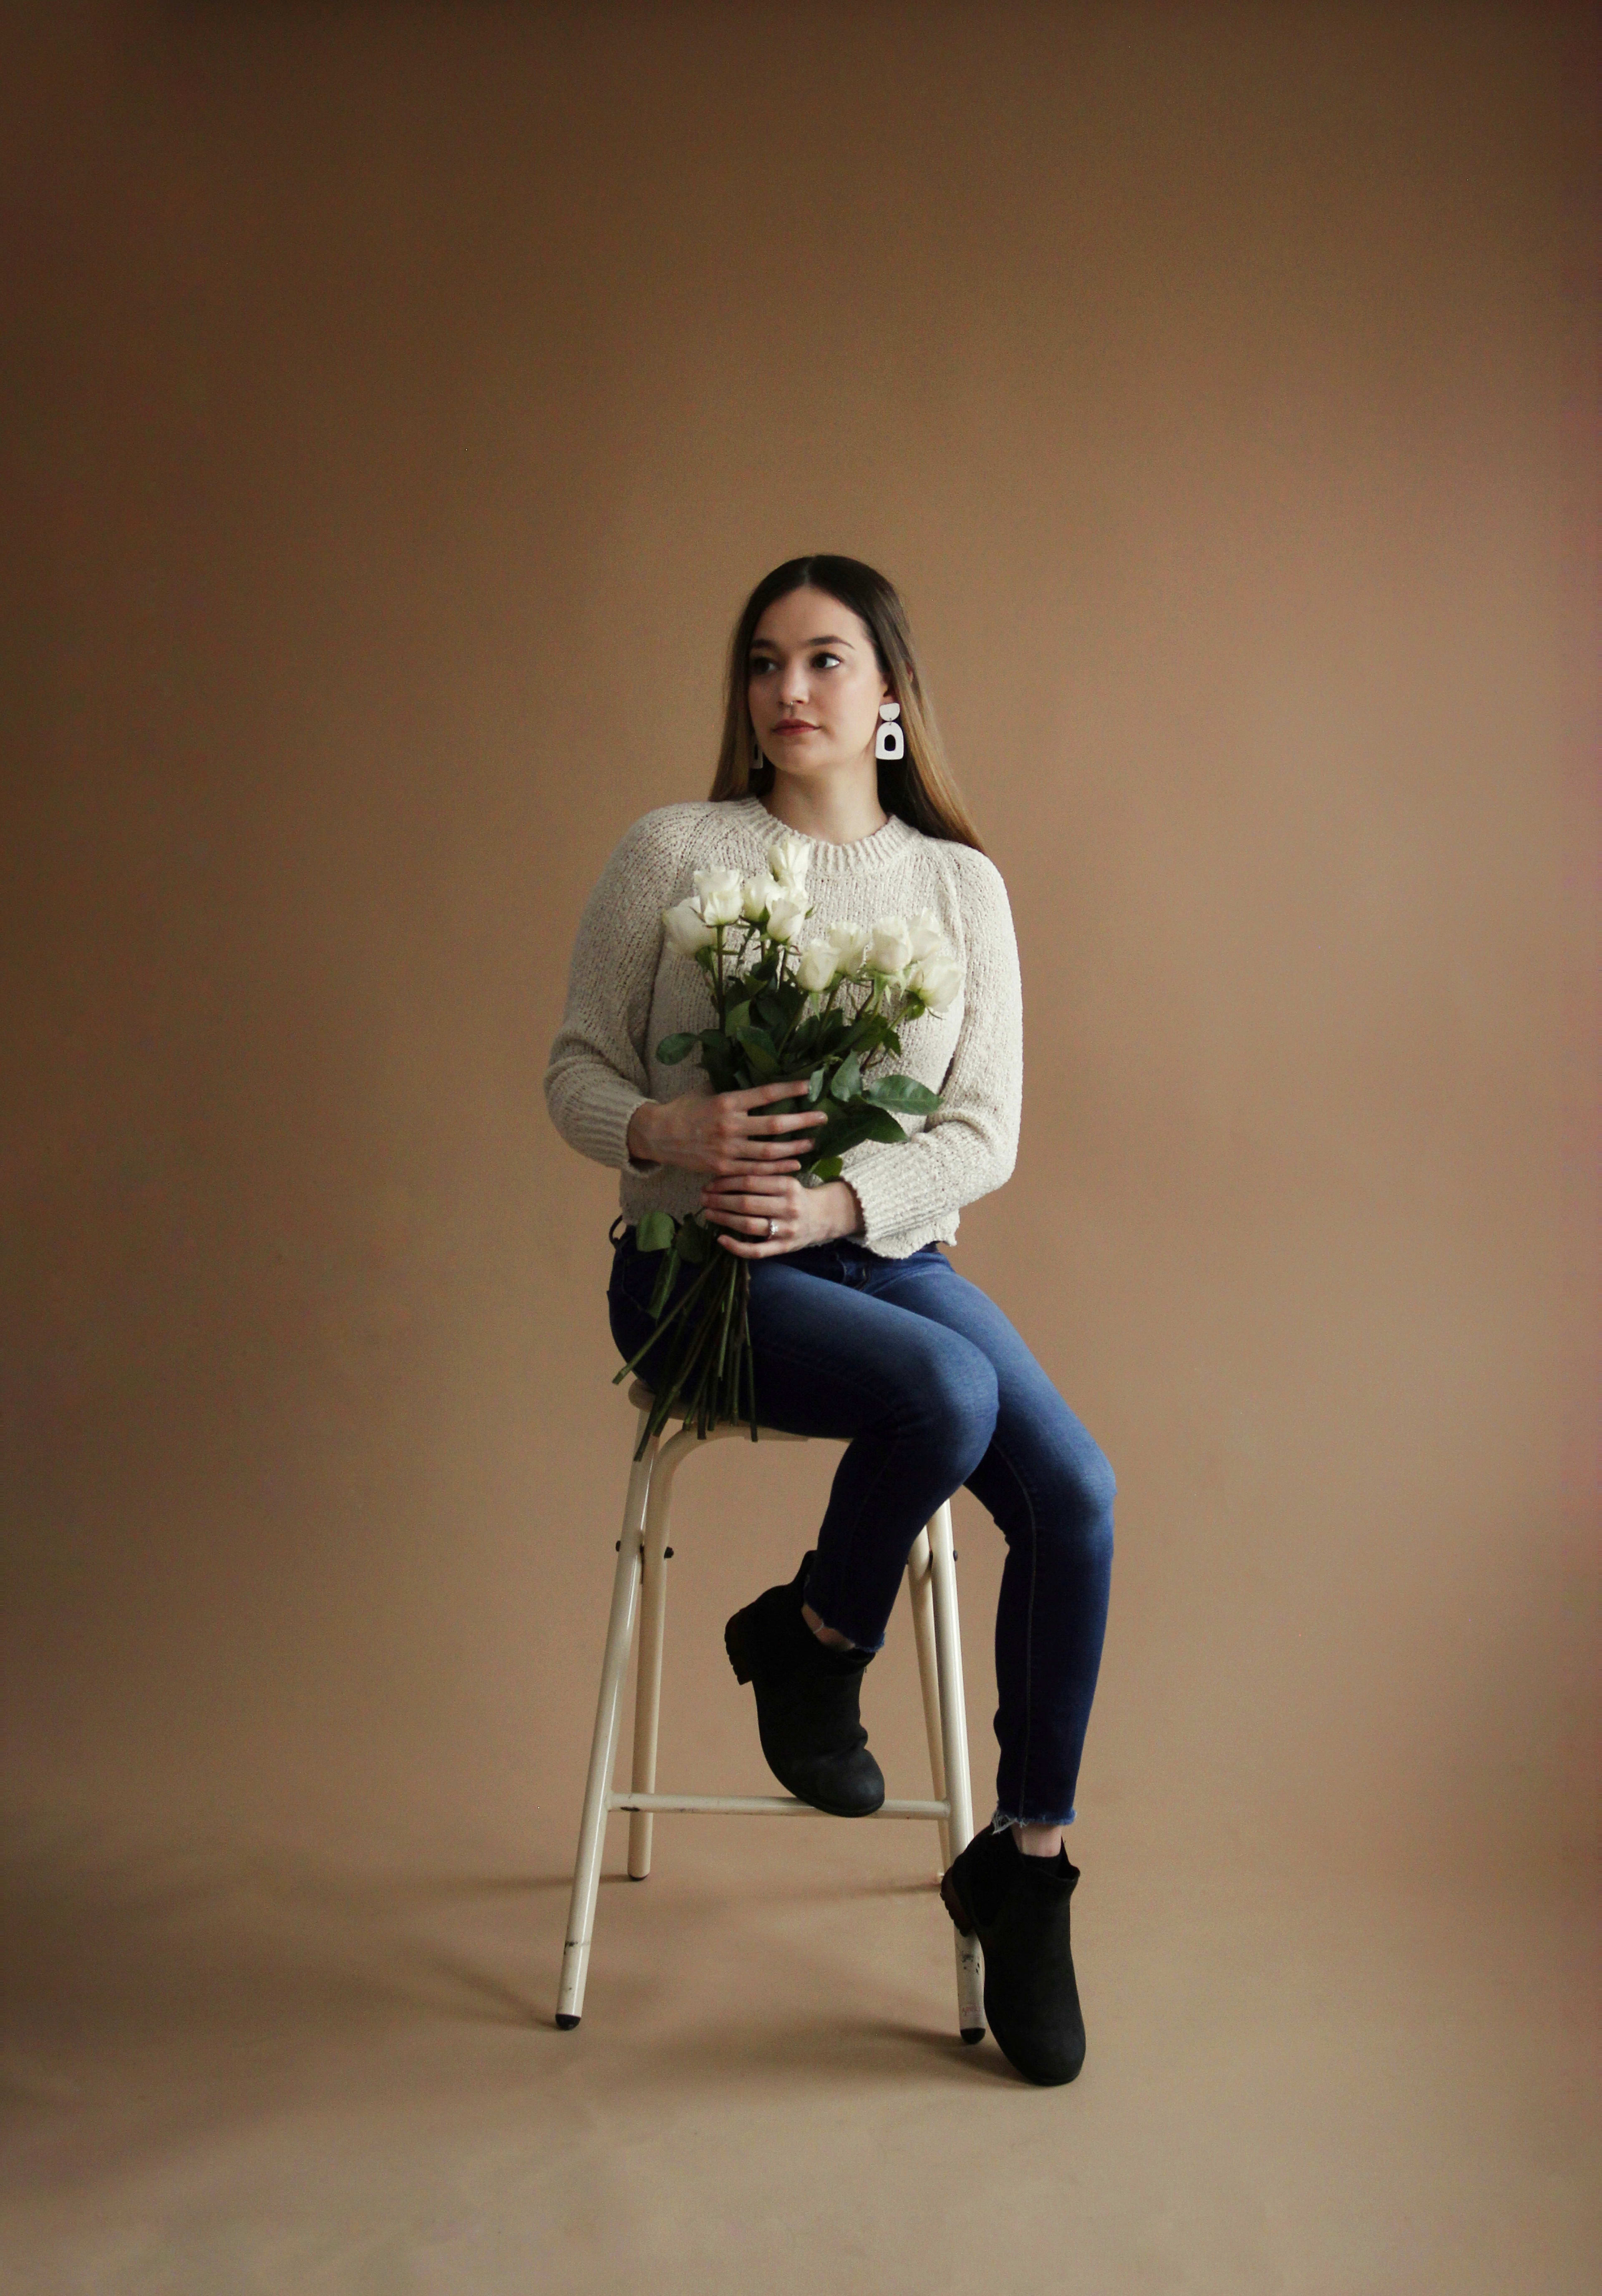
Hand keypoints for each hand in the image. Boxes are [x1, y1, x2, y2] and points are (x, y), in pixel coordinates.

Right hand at [626, 1082, 826, 1177]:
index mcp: (726, 1102)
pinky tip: (794, 1164)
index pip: (765, 1094)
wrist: (658, 1135)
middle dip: (802, 1121)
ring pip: (769, 1152)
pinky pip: (756, 1170)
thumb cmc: (684, 1109)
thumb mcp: (705, 1090)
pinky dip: (777, 1168)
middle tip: (822, 1118)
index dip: (789, 1090)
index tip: (809, 1086)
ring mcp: (727, 1150)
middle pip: (774, 1125)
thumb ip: (729, 1084)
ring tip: (812, 1141)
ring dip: (795, 1147)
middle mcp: (729, 1126)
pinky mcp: (723, 1168)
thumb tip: (751, 1068)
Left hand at [701, 1174, 862, 1257]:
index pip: (750, 1181)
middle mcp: (788, 1207)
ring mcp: (786, 1229)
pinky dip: (736, 1246)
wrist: (824, 1216)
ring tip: (708, 1213)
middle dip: (720, 1200)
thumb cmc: (796, 1195)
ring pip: (748, 1225)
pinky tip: (721, 1239)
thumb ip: (762, 1175)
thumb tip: (725, 1170)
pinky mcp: (783, 1248)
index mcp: (788, 1185)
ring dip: (724, 1219)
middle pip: (746, 1203)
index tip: (709, 1183)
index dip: (725, 1182)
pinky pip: (756, 1250)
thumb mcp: (785, 1179)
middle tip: (703, 1198)